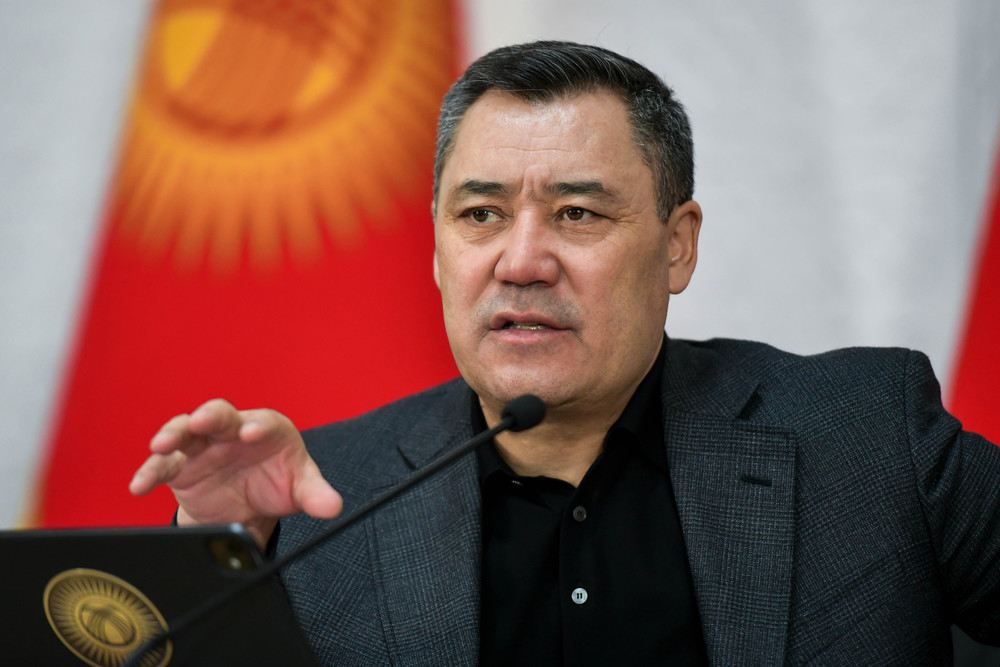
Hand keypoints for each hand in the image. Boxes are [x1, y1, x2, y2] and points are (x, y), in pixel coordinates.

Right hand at [129, 399, 342, 547]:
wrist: (250, 504)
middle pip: (219, 415)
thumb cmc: (278, 482)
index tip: (250, 434)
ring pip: (184, 431)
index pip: (262, 421)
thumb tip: (333, 507)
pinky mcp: (181, 467)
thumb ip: (315, 495)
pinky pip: (162, 466)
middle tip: (202, 420)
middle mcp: (231, 430)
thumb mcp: (299, 489)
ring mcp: (203, 446)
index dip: (256, 426)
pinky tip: (138, 486)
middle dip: (210, 416)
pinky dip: (149, 473)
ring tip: (161, 444)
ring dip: (172, 434)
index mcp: (266, 428)